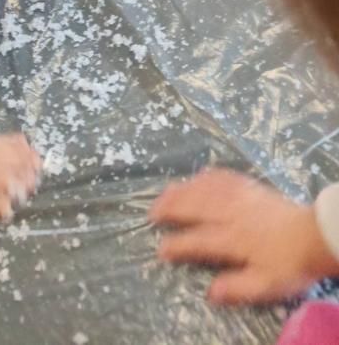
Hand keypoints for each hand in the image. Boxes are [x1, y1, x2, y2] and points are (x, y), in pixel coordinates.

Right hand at [150, 169, 338, 304]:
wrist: (314, 234)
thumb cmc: (289, 262)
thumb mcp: (266, 284)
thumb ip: (237, 287)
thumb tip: (210, 292)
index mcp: (233, 238)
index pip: (198, 240)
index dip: (177, 245)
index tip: (160, 249)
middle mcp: (231, 213)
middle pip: (195, 206)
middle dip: (171, 208)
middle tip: (152, 212)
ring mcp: (240, 196)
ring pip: (205, 188)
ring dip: (182, 189)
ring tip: (165, 192)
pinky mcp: (250, 186)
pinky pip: (223, 176)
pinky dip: (207, 175)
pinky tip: (198, 175)